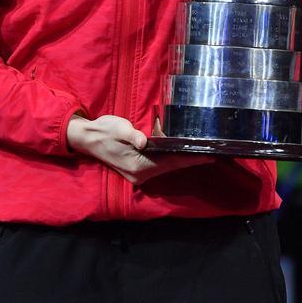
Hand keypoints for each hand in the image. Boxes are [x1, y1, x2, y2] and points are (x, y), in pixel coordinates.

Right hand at [66, 114, 212, 184]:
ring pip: (167, 166)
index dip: (189, 158)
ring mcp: (139, 173)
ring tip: (202, 151)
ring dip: (183, 159)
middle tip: (213, 152)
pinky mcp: (138, 168)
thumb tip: (144, 142)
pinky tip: (183, 151)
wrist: (88, 138)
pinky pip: (160, 164)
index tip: (208, 155)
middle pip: (172, 166)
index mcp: (138, 165)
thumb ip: (132, 135)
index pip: (170, 162)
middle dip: (191, 159)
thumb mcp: (118, 128)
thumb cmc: (104, 130)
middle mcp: (141, 174)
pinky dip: (172, 158)